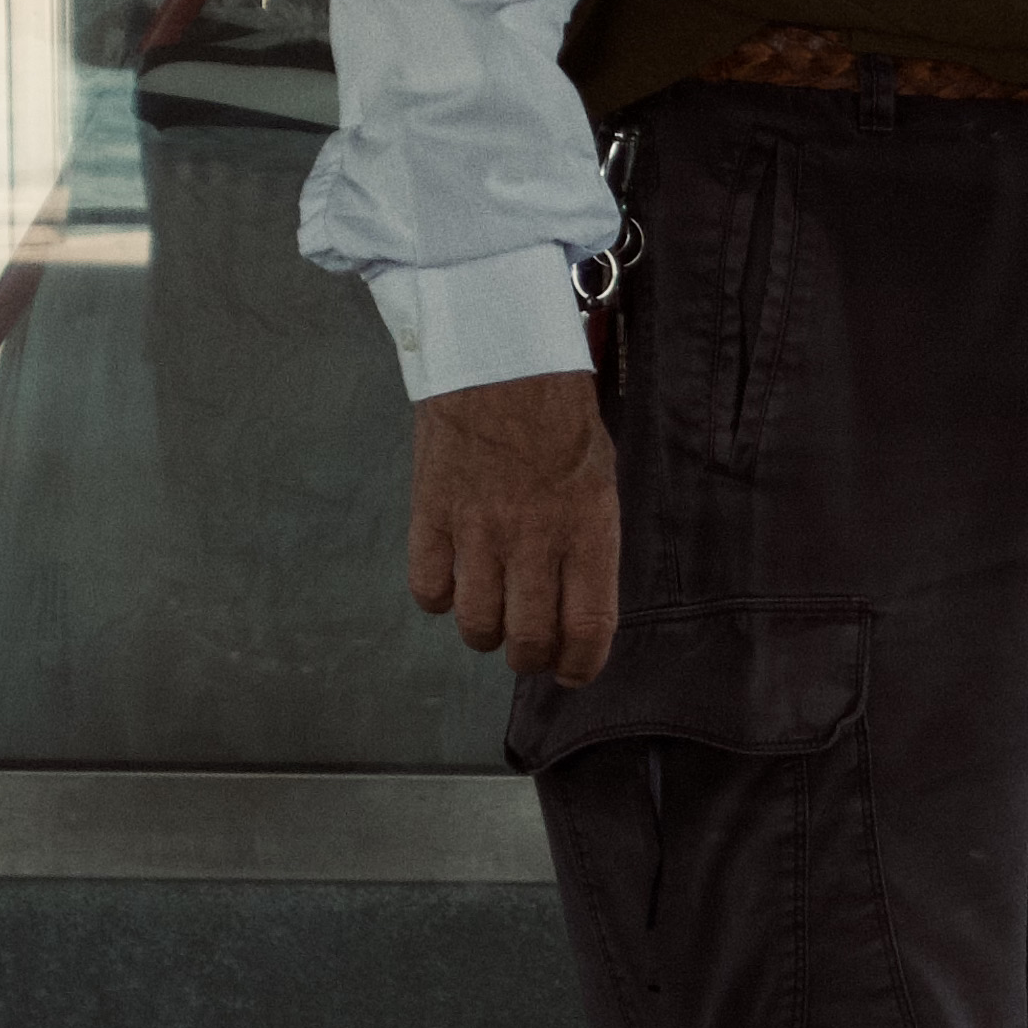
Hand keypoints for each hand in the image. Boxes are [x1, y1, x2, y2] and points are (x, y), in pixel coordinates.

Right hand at [410, 368, 622, 682]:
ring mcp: (478, 528)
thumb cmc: (557, 414)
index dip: (581, 663)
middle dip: (530, 657)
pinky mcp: (432, 514)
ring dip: (485, 633)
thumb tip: (577, 602)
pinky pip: (429, 590)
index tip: (573, 670)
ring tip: (490, 614)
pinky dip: (439, 598)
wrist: (498, 357)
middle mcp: (534, 537)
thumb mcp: (598, 477)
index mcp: (588, 527)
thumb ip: (589, 542)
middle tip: (529, 647)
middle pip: (528, 638)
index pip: (588, 625)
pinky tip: (452, 578)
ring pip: (476, 624)